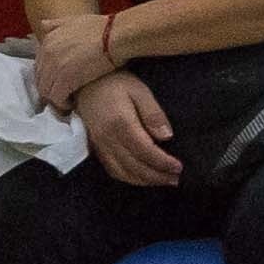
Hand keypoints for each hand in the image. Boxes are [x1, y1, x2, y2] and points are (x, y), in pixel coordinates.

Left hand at [31, 9, 119, 111]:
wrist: (116, 35)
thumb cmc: (102, 27)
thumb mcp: (74, 20)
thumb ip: (56, 24)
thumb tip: (43, 25)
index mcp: (48, 40)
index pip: (39, 66)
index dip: (48, 77)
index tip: (60, 83)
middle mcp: (47, 54)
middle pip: (40, 80)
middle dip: (50, 89)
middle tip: (64, 95)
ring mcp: (55, 67)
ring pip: (46, 91)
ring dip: (56, 99)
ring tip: (68, 101)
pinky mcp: (66, 80)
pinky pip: (57, 98)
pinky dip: (63, 104)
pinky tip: (73, 104)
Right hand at [77, 70, 179, 187]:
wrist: (84, 83)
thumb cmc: (115, 83)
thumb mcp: (139, 90)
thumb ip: (153, 114)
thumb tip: (167, 136)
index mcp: (121, 124)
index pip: (145, 151)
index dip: (163, 162)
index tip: (179, 167)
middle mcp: (108, 139)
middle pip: (134, 166)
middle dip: (157, 176)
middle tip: (175, 179)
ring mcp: (99, 146)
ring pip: (122, 172)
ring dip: (144, 181)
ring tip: (163, 181)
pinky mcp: (95, 148)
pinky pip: (112, 170)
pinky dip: (128, 178)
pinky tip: (141, 178)